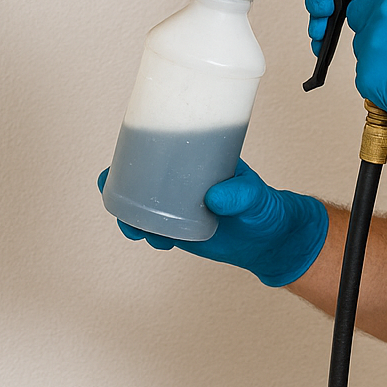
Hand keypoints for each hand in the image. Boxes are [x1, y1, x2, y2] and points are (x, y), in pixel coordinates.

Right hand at [98, 160, 327, 286]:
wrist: (270, 242)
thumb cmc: (265, 207)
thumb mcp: (255, 194)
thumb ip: (240, 194)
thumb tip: (214, 198)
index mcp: (197, 158)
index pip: (161, 144)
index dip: (133, 148)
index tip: (117, 158)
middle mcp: (183, 179)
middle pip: (140, 175)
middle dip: (118, 185)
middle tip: (115, 198)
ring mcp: (178, 204)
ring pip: (140, 205)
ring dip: (128, 214)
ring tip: (135, 228)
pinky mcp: (178, 229)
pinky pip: (151, 228)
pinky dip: (143, 232)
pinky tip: (149, 239)